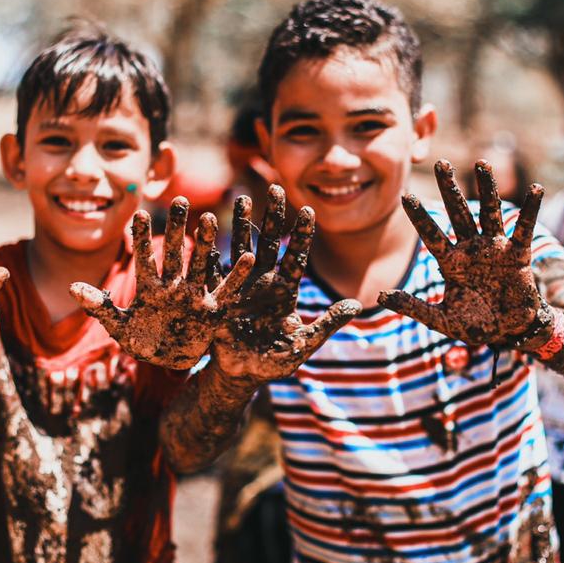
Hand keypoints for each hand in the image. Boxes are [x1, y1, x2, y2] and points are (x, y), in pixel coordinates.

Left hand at [69, 197, 255, 369]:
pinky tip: (247, 258)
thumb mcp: (120, 329)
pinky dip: (236, 277)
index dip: (139, 239)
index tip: (137, 214)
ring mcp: (194, 296)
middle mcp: (173, 287)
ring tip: (208, 218)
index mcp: (149, 289)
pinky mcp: (212, 311)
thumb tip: (72, 287)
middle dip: (175, 228)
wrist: (169, 364)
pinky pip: (226, 291)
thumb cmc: (143, 344)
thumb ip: (99, 307)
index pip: (143, 259)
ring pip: (200, 265)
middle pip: (174, 253)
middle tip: (178, 200)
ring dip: (205, 243)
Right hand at [210, 185, 360, 380]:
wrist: (241, 374)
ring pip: (242, 247)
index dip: (303, 235)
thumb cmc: (274, 362)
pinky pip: (215, 269)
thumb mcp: (302, 345)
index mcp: (286, 291)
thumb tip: (357, 305)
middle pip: (271, 243)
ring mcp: (241, 285)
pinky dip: (211, 250)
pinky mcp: (219, 295)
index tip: (309, 210)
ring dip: (242, 224)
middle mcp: (264, 282)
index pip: (297, 257)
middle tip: (276, 188)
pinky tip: (206, 228)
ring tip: (241, 198)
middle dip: (273, 216)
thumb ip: (328, 325)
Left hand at [380, 159, 544, 347]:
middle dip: (449, 188)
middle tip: (440, 162)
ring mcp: (494, 248)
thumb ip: (414, 308)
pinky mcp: (518, 254)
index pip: (431, 234)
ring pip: (489, 212)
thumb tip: (380, 297)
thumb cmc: (475, 325)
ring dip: (486, 187)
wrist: (509, 333)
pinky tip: (535, 189)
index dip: (420, 216)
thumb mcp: (441, 319)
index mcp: (450, 262)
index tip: (406, 195)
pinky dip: (530, 209)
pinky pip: (524, 228)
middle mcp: (471, 248)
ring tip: (481, 163)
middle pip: (458, 212)